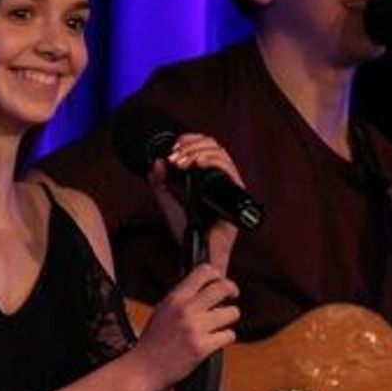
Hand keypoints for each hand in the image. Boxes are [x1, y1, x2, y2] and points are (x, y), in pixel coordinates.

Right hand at [130, 263, 238, 390]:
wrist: (142, 369)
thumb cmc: (153, 342)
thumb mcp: (163, 311)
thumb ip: (182, 298)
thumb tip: (207, 287)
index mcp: (175, 298)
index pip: (204, 271)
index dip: (217, 275)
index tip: (220, 282)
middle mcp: (186, 309)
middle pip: (223, 287)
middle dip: (232, 290)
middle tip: (232, 297)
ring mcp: (195, 328)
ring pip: (232, 312)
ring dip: (229, 318)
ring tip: (219, 324)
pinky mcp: (202, 347)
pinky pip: (229, 335)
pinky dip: (225, 338)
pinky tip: (215, 341)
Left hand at [148, 133, 243, 272]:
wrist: (196, 250)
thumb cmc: (187, 228)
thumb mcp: (168, 201)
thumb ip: (160, 182)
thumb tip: (156, 162)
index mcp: (209, 175)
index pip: (207, 146)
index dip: (192, 140)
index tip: (175, 146)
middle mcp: (222, 177)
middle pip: (215, 146)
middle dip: (192, 146)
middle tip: (174, 157)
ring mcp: (230, 184)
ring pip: (222, 153)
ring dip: (199, 151)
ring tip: (182, 161)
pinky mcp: (235, 193)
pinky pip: (229, 170)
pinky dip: (213, 161)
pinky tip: (198, 164)